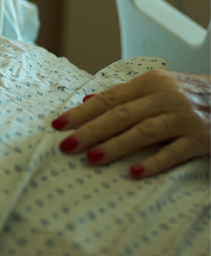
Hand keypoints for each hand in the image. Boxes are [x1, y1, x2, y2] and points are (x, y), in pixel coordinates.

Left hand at [51, 69, 209, 177]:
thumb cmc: (189, 96)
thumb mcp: (157, 88)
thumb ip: (124, 96)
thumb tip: (86, 103)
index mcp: (149, 83)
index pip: (108, 99)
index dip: (81, 113)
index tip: (58, 125)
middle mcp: (164, 97)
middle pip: (120, 114)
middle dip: (90, 130)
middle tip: (66, 145)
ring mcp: (183, 118)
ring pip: (143, 131)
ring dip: (116, 145)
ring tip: (92, 158)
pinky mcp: (200, 138)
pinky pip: (174, 152)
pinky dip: (154, 162)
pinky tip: (134, 172)